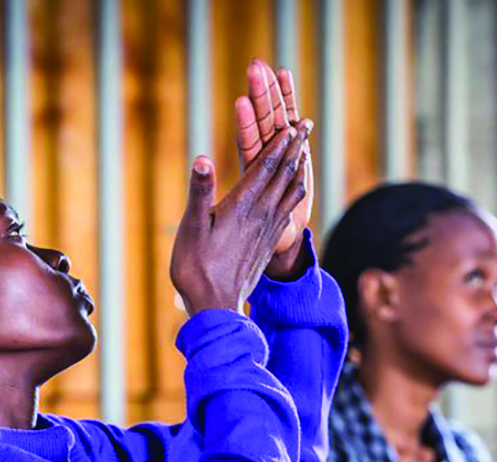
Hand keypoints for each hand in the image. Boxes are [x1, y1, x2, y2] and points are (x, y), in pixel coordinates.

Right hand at [170, 124, 308, 315]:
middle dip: (294, 148)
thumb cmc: (197, 268)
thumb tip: (203, 159)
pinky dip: (293, 193)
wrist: (216, 306)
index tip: (292, 122)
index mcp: (242, 206)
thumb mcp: (191, 228)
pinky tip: (293, 191)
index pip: (266, 166)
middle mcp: (261, 215)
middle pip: (283, 174)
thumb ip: (200, 192)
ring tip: (304, 152)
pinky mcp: (268, 243)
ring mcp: (268, 230)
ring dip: (297, 168)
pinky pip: (287, 210)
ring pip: (289, 192)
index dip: (280, 142)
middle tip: (305, 125)